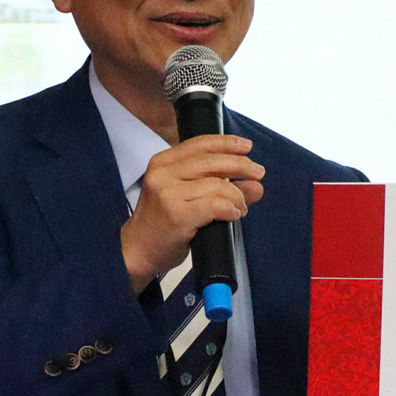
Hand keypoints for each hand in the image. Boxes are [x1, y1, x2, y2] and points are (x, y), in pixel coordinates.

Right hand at [120, 133, 264, 290]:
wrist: (137, 251)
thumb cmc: (162, 224)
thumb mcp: (187, 197)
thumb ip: (219, 186)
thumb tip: (256, 185)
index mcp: (162, 163)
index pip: (200, 144)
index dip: (227, 143)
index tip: (246, 147)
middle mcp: (163, 174)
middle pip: (211, 162)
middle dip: (241, 166)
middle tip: (258, 173)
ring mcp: (168, 194)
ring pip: (217, 185)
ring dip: (237, 196)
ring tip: (241, 207)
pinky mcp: (177, 215)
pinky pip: (215, 205)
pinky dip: (230, 209)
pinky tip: (234, 215)